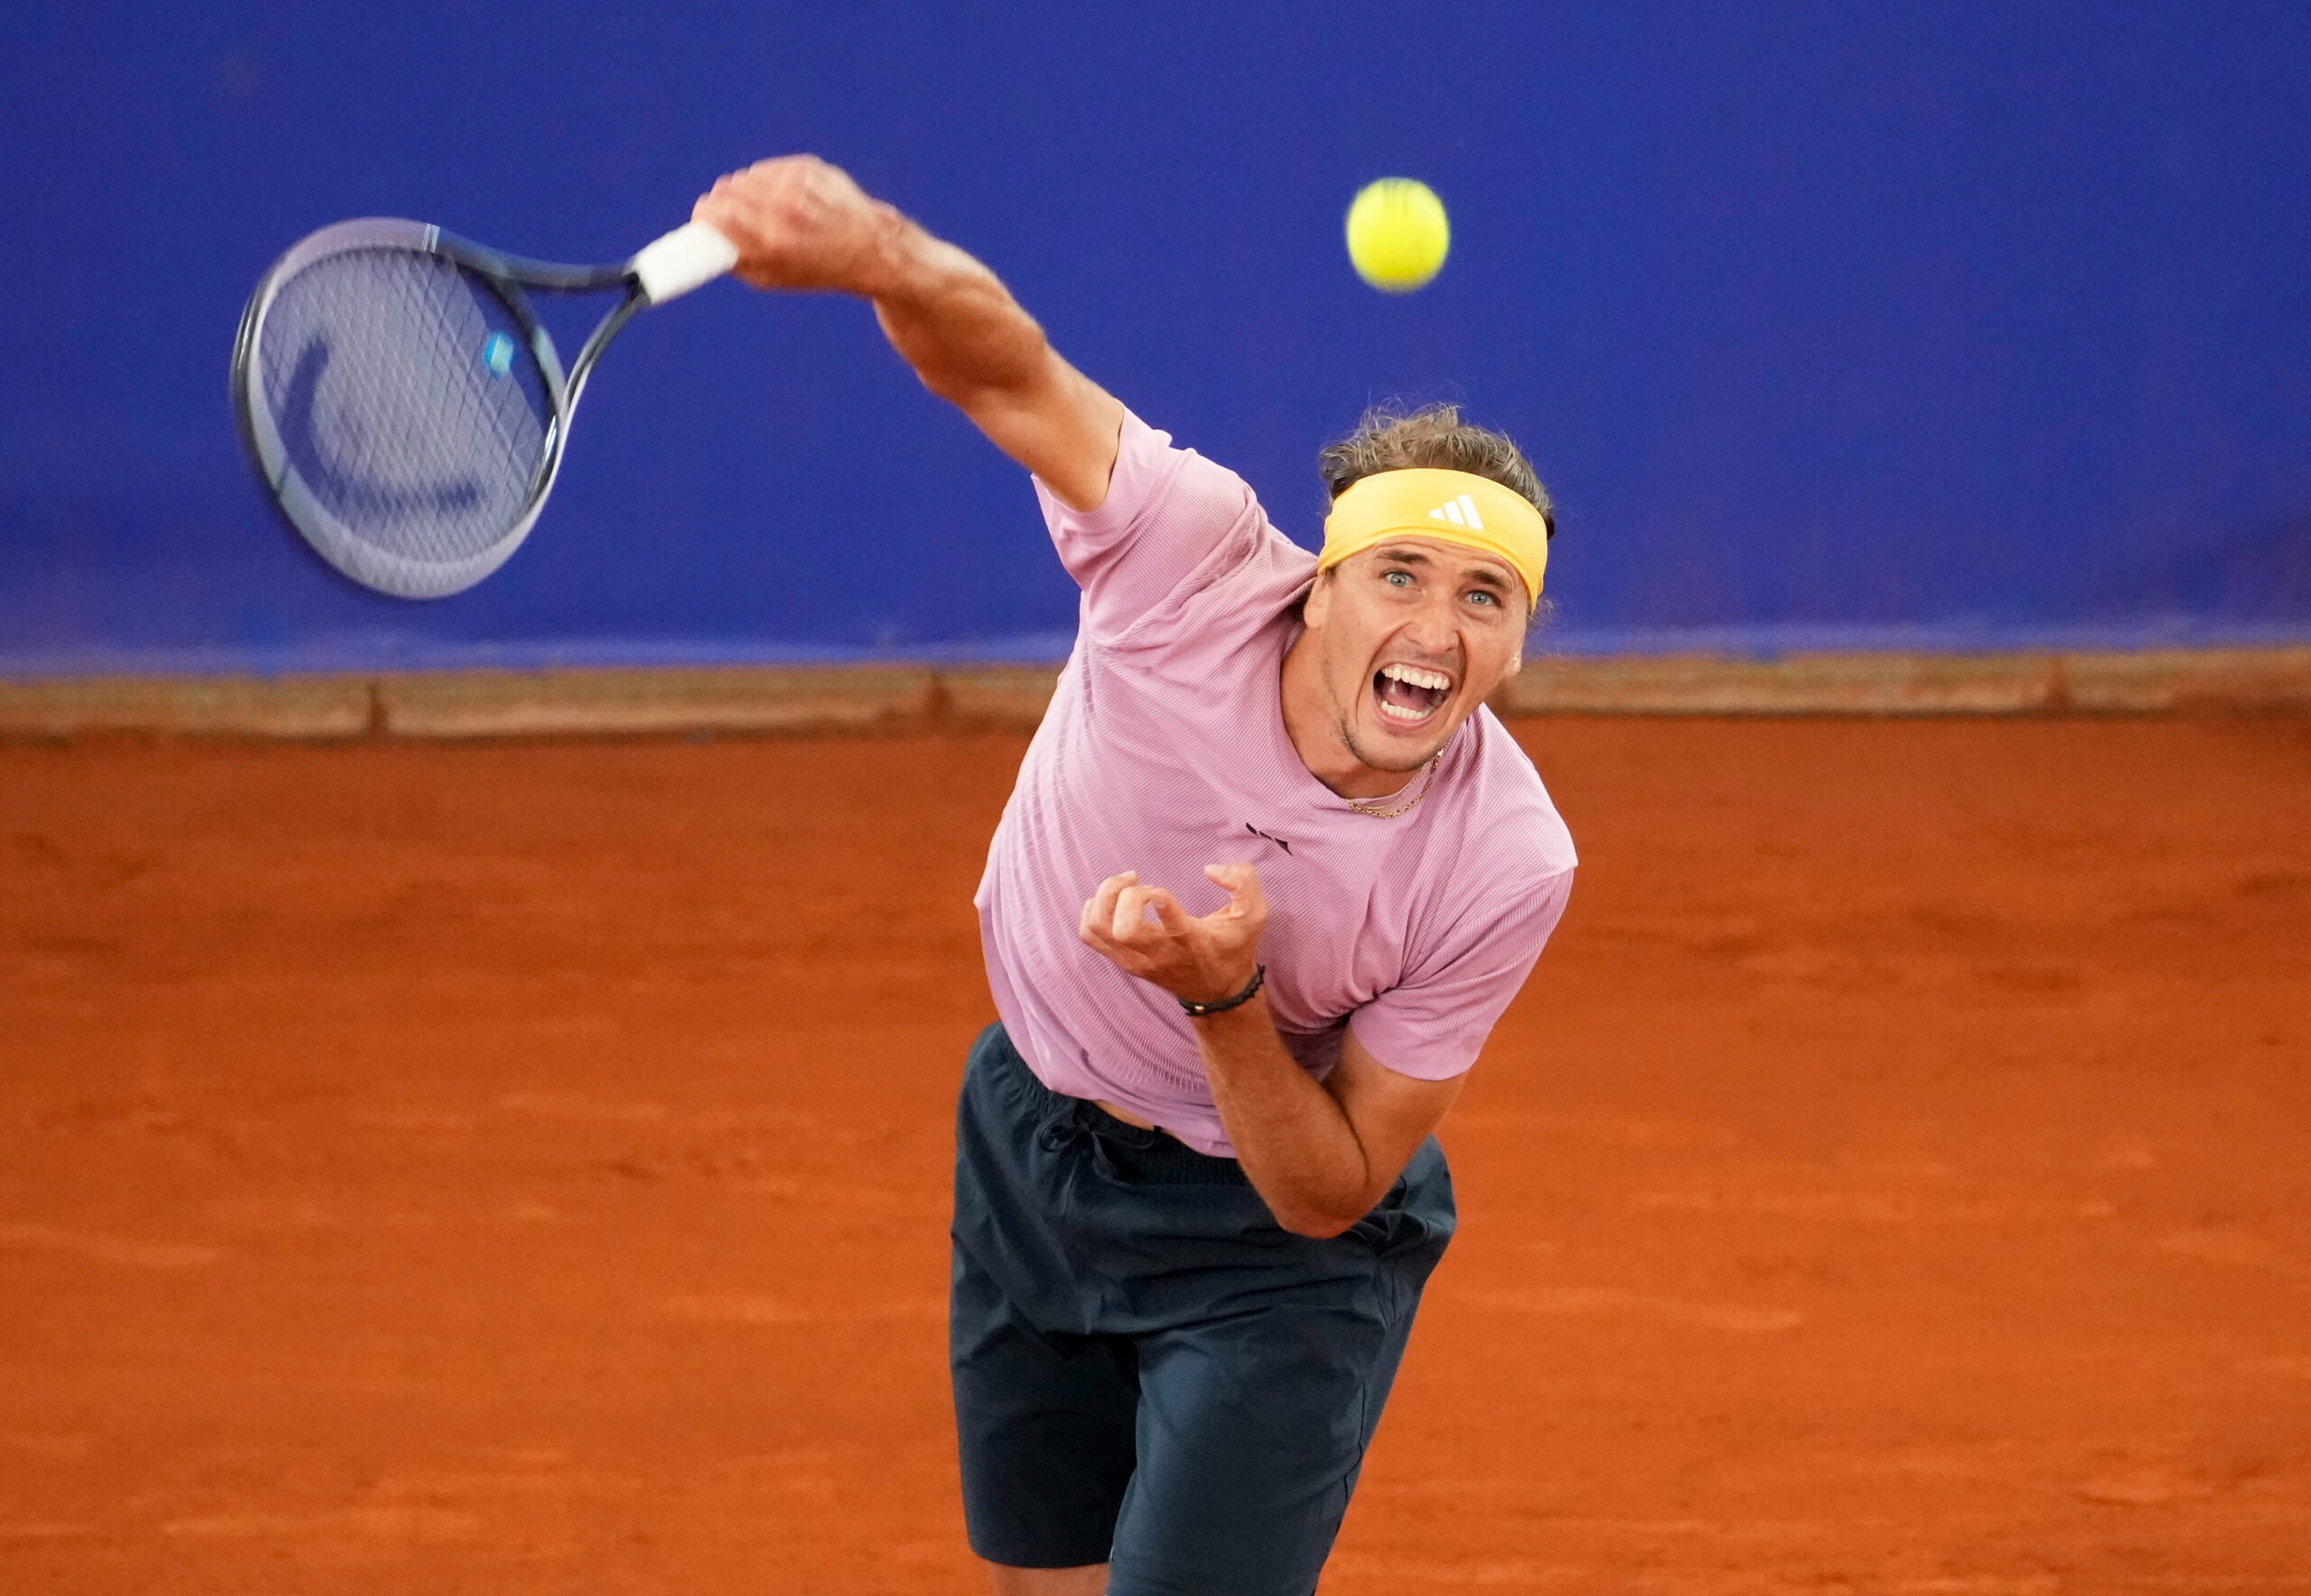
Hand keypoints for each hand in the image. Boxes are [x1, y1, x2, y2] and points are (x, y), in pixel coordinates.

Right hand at [691, 155, 898, 294]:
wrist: (870, 248)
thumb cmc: (818, 268)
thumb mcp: (775, 278)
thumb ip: (736, 261)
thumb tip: (701, 241)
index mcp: (773, 243)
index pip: (716, 213)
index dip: (704, 214)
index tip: (703, 217)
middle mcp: (786, 211)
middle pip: (727, 190)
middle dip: (721, 200)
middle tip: (724, 209)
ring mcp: (799, 186)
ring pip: (748, 176)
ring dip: (745, 189)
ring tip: (758, 205)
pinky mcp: (809, 168)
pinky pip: (771, 168)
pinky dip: (769, 180)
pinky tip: (781, 194)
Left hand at [1079, 865, 1267, 1006]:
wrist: (1217, 993)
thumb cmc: (1233, 948)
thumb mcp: (1254, 916)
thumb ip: (1245, 883)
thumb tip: (1212, 869)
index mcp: (1191, 942)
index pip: (1169, 925)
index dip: (1158, 900)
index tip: (1161, 892)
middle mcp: (1159, 954)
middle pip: (1122, 929)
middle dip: (1123, 895)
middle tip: (1137, 881)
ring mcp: (1136, 960)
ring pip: (1098, 929)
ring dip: (1104, 898)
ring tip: (1124, 885)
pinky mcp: (1122, 961)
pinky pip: (1090, 934)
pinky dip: (1093, 910)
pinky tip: (1113, 900)